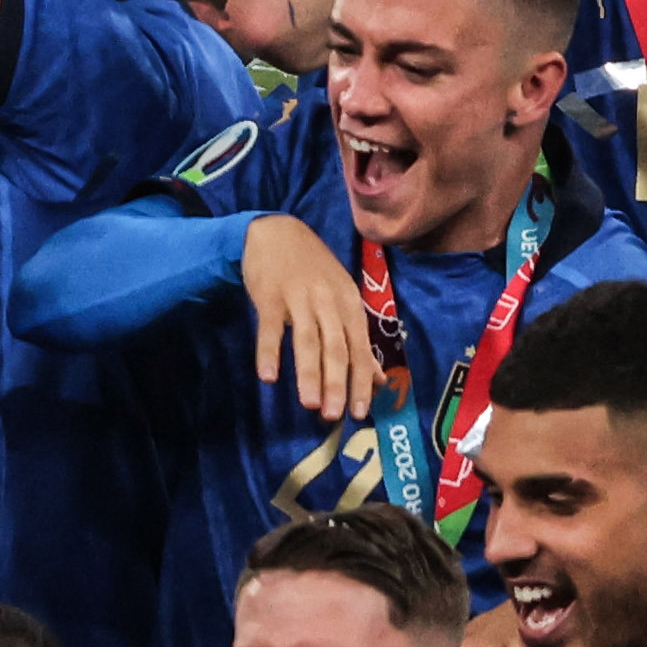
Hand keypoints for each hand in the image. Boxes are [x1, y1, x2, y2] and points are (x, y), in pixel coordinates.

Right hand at [241, 216, 377, 423]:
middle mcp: (328, 301)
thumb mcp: (341, 298)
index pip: (359, 349)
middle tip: (333, 415)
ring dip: (309, 373)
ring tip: (309, 404)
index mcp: (349, 304)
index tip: (360, 412)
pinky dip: (269, 351)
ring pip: (307, 340)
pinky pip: (270, 327)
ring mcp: (299, 297)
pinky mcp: (269, 295)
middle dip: (336, 383)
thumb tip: (378, 378)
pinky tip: (268, 376)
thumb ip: (357, 337)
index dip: (361, 381)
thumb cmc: (312, 270)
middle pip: (335, 348)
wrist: (276, 231)